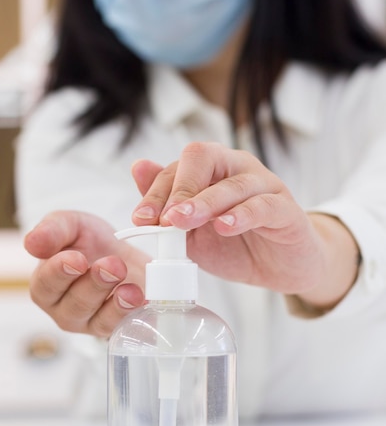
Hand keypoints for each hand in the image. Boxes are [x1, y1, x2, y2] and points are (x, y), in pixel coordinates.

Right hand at [24, 211, 146, 336]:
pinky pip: (125, 328)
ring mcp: (92, 323)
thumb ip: (53, 230)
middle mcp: (65, 310)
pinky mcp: (118, 329)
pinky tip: (144, 301)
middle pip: (75, 305)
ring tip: (132, 289)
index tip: (78, 259)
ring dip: (118, 304)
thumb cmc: (89, 243)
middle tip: (114, 265)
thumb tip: (32, 243)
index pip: (46, 284)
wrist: (123, 255)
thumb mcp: (71, 225)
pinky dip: (136, 315)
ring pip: (101, 320)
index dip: (60, 272)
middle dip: (96, 285)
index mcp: (46, 285)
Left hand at [132, 142, 359, 307]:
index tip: (141, 219)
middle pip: (205, 157)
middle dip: (180, 188)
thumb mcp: (192, 232)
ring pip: (233, 183)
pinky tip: (225, 226)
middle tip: (165, 218)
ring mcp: (266, 186)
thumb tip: (138, 167)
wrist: (281, 269)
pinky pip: (264, 205)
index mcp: (212, 170)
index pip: (179, 167)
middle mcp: (238, 169)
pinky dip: (242, 215)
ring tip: (184, 222)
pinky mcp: (287, 210)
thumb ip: (168, 205)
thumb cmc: (236, 246)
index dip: (156, 191)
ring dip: (205, 202)